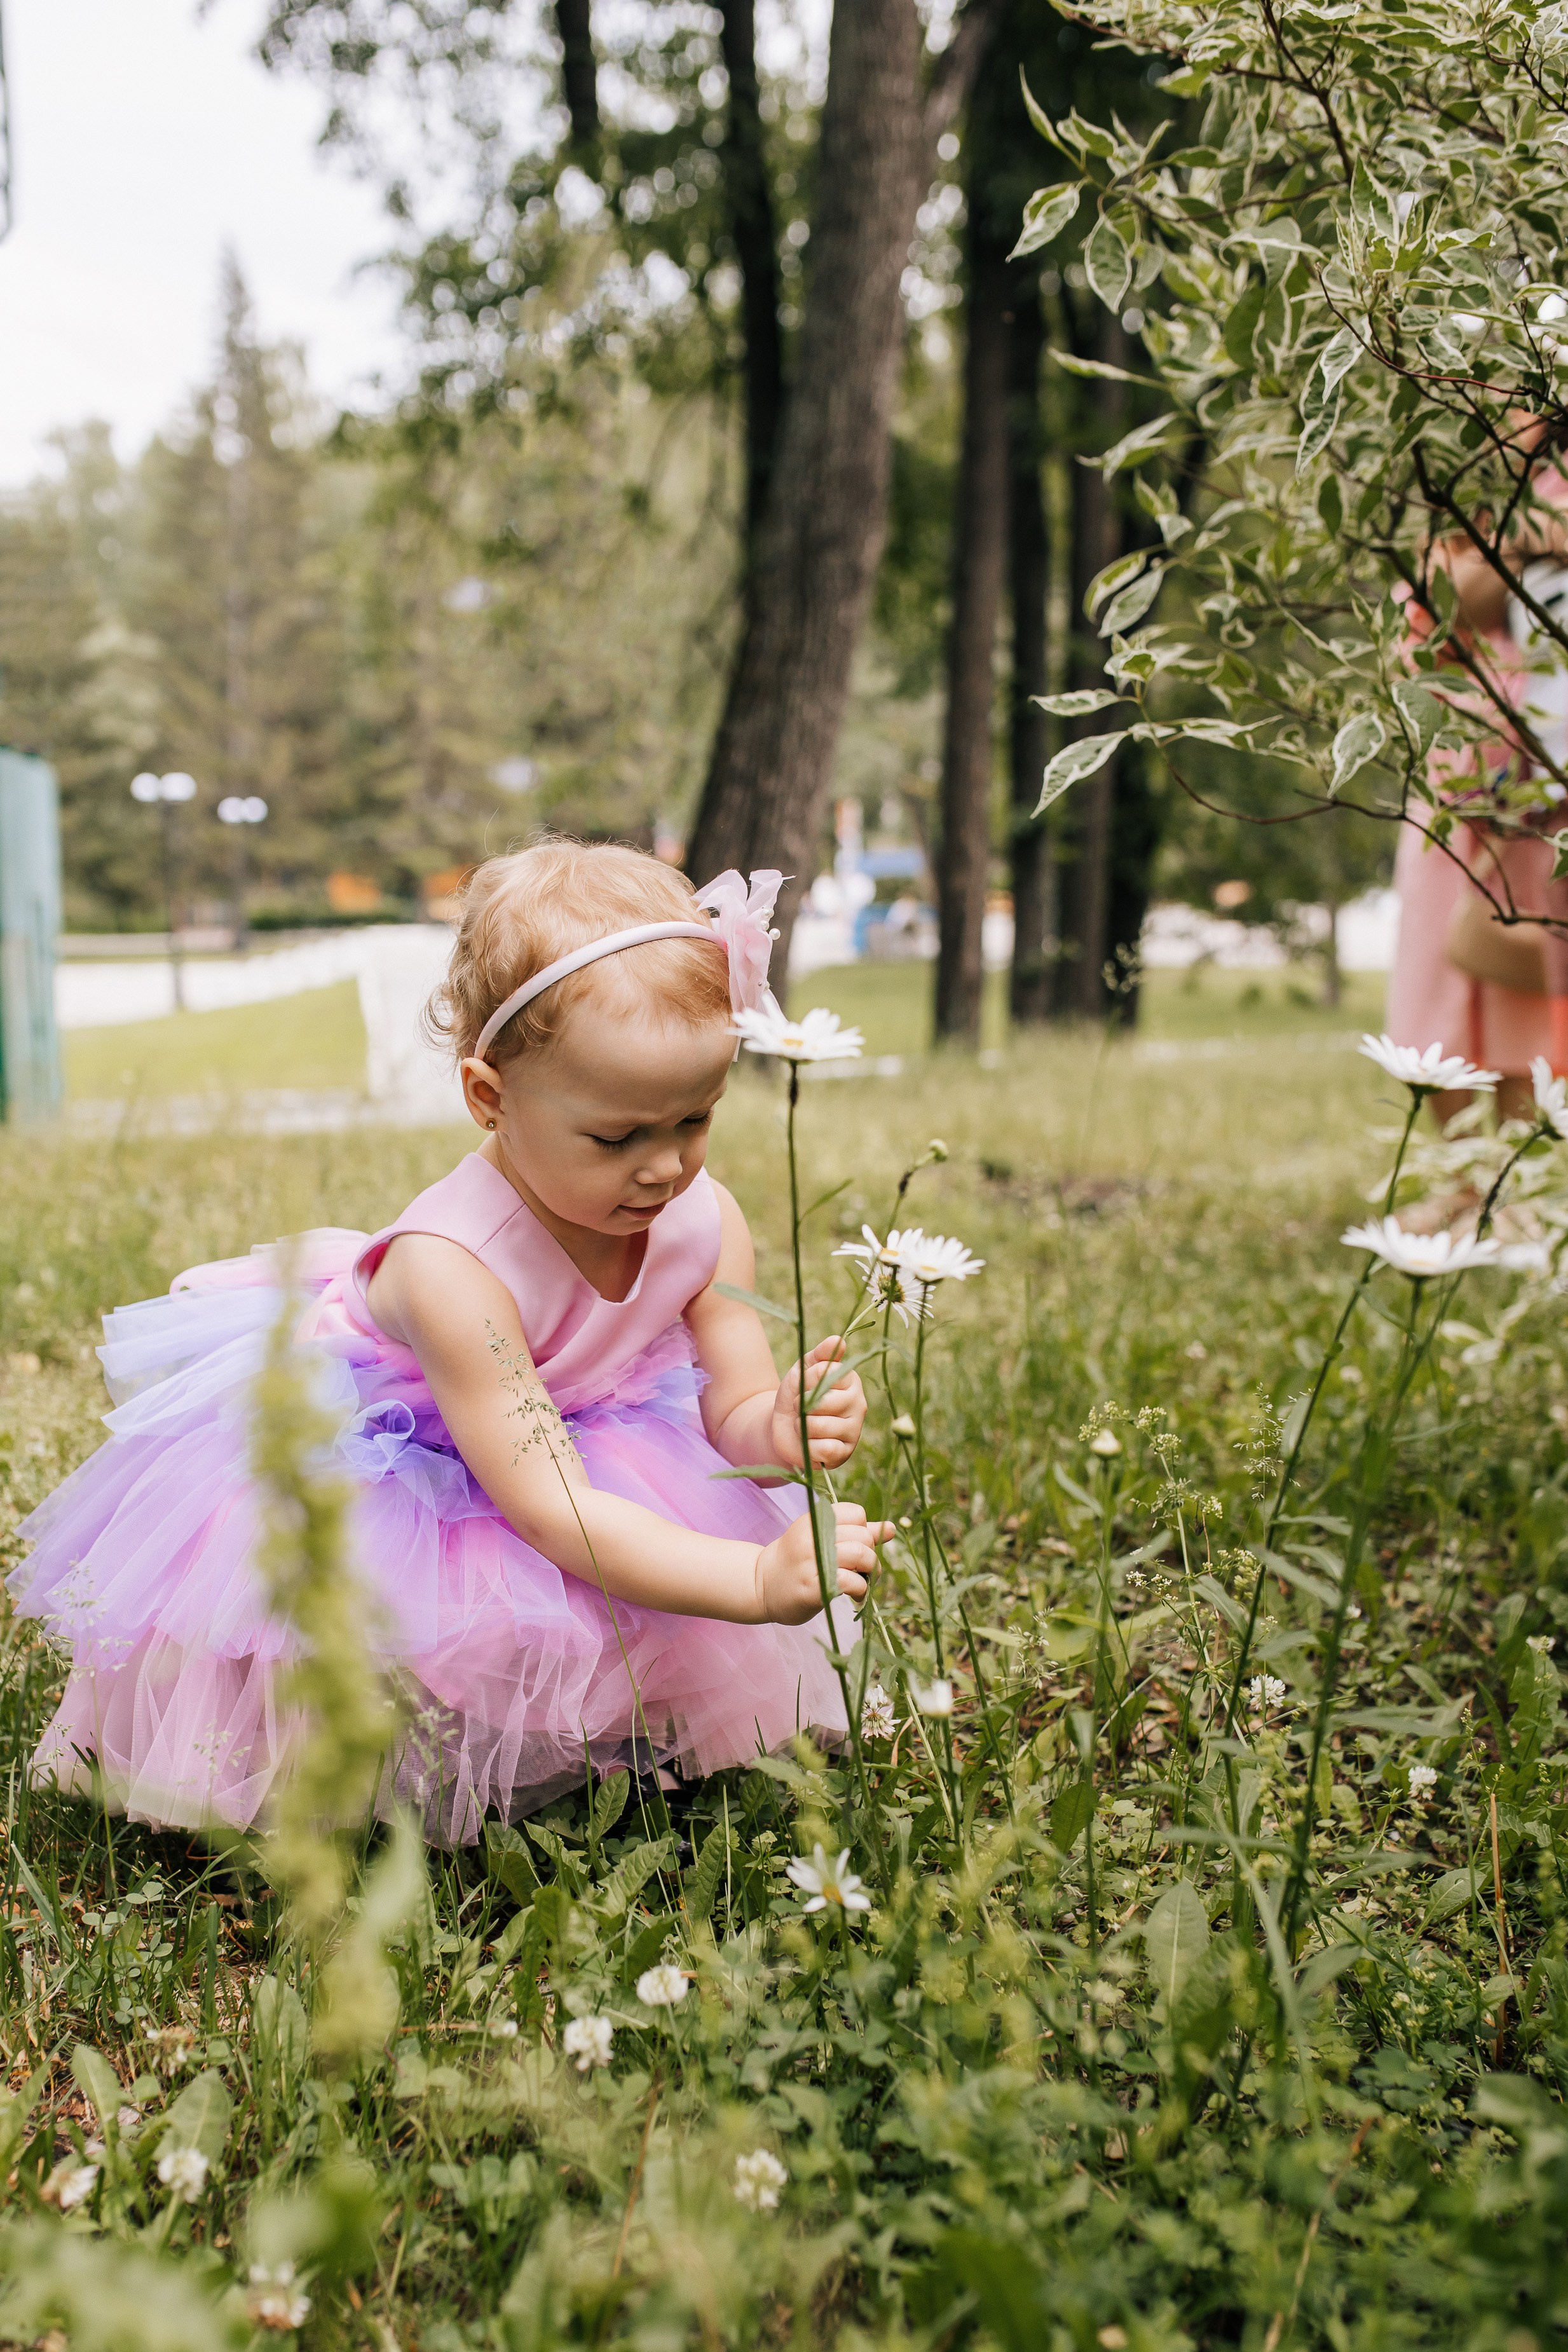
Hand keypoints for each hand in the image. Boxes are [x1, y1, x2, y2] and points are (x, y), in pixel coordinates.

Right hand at [754, 1503, 892, 1625]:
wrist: (762, 1586)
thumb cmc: (797, 1560)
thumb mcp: (821, 1539)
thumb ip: (857, 1532)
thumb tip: (891, 1528)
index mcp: (814, 1520)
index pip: (856, 1514)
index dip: (863, 1531)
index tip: (856, 1546)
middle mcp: (812, 1536)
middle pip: (863, 1537)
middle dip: (871, 1555)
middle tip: (864, 1570)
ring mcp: (812, 1561)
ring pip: (862, 1556)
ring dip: (871, 1573)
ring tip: (863, 1583)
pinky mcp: (814, 1587)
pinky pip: (853, 1582)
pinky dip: (862, 1590)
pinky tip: (856, 1596)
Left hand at [771, 1336, 866, 1470]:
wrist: (783, 1426)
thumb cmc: (797, 1394)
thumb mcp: (803, 1370)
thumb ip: (820, 1355)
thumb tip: (838, 1340)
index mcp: (850, 1380)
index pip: (825, 1374)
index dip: (805, 1381)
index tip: (803, 1385)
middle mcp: (858, 1404)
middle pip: (823, 1401)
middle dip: (801, 1405)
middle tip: (801, 1408)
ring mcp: (854, 1430)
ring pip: (820, 1426)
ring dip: (802, 1426)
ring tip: (804, 1426)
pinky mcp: (845, 1453)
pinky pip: (825, 1449)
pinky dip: (809, 1447)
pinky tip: (809, 1443)